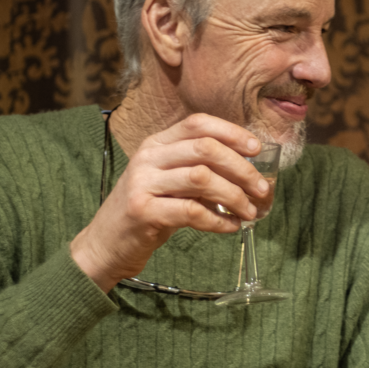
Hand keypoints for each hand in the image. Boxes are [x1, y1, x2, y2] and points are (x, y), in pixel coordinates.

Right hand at [70, 113, 270, 291]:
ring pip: (202, 178)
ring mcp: (142, 183)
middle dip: (242, 168)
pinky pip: (192, 211)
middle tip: (262, 188)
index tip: (257, 149)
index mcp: (157, 143)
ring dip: (234, 196)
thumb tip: (249, 169)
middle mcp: (148, 157)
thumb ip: (199, 168)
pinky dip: (218, 220)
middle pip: (206, 149)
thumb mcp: (170, 180)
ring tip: (250, 211)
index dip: (232, 132)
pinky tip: (231, 226)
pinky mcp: (143, 211)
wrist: (106, 243)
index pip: (198, 124)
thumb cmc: (148, 209)